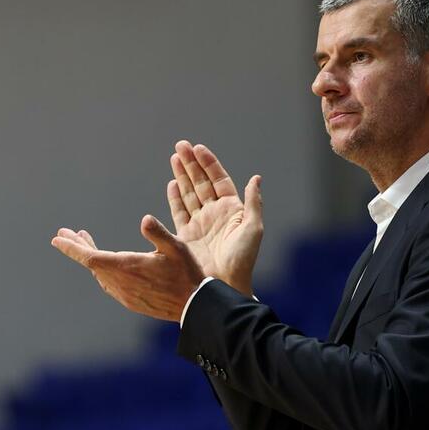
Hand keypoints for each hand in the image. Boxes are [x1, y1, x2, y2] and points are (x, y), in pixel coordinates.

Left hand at [50, 215, 204, 321]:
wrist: (194, 306)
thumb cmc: (187, 274)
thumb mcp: (177, 248)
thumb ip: (159, 233)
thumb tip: (144, 219)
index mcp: (127, 267)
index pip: (90, 257)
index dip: (72, 247)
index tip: (57, 238)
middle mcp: (121, 283)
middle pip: (92, 264)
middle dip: (77, 248)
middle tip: (65, 235)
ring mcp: (124, 295)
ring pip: (100, 274)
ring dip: (92, 258)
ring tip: (87, 244)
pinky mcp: (131, 302)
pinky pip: (109, 285)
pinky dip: (102, 271)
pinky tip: (106, 265)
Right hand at [168, 141, 262, 295]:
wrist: (225, 284)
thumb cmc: (242, 259)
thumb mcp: (253, 229)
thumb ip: (253, 203)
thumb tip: (256, 178)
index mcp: (231, 209)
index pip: (218, 179)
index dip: (209, 163)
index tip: (198, 148)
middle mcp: (215, 213)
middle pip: (201, 182)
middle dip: (191, 164)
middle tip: (180, 145)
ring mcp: (200, 223)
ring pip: (189, 193)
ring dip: (182, 175)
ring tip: (174, 157)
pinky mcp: (187, 235)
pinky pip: (179, 211)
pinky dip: (175, 197)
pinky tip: (172, 183)